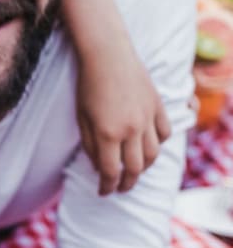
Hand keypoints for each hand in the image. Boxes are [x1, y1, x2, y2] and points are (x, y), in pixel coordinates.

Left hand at [76, 39, 169, 195]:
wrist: (108, 55)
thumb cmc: (88, 85)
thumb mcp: (81, 118)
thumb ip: (90, 145)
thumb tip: (99, 167)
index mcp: (107, 134)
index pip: (110, 171)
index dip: (107, 186)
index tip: (103, 192)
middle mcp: (131, 129)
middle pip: (134, 168)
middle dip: (126, 184)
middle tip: (120, 189)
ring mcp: (148, 118)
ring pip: (152, 155)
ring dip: (143, 168)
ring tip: (134, 172)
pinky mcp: (158, 107)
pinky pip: (164, 134)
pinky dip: (158, 144)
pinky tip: (148, 147)